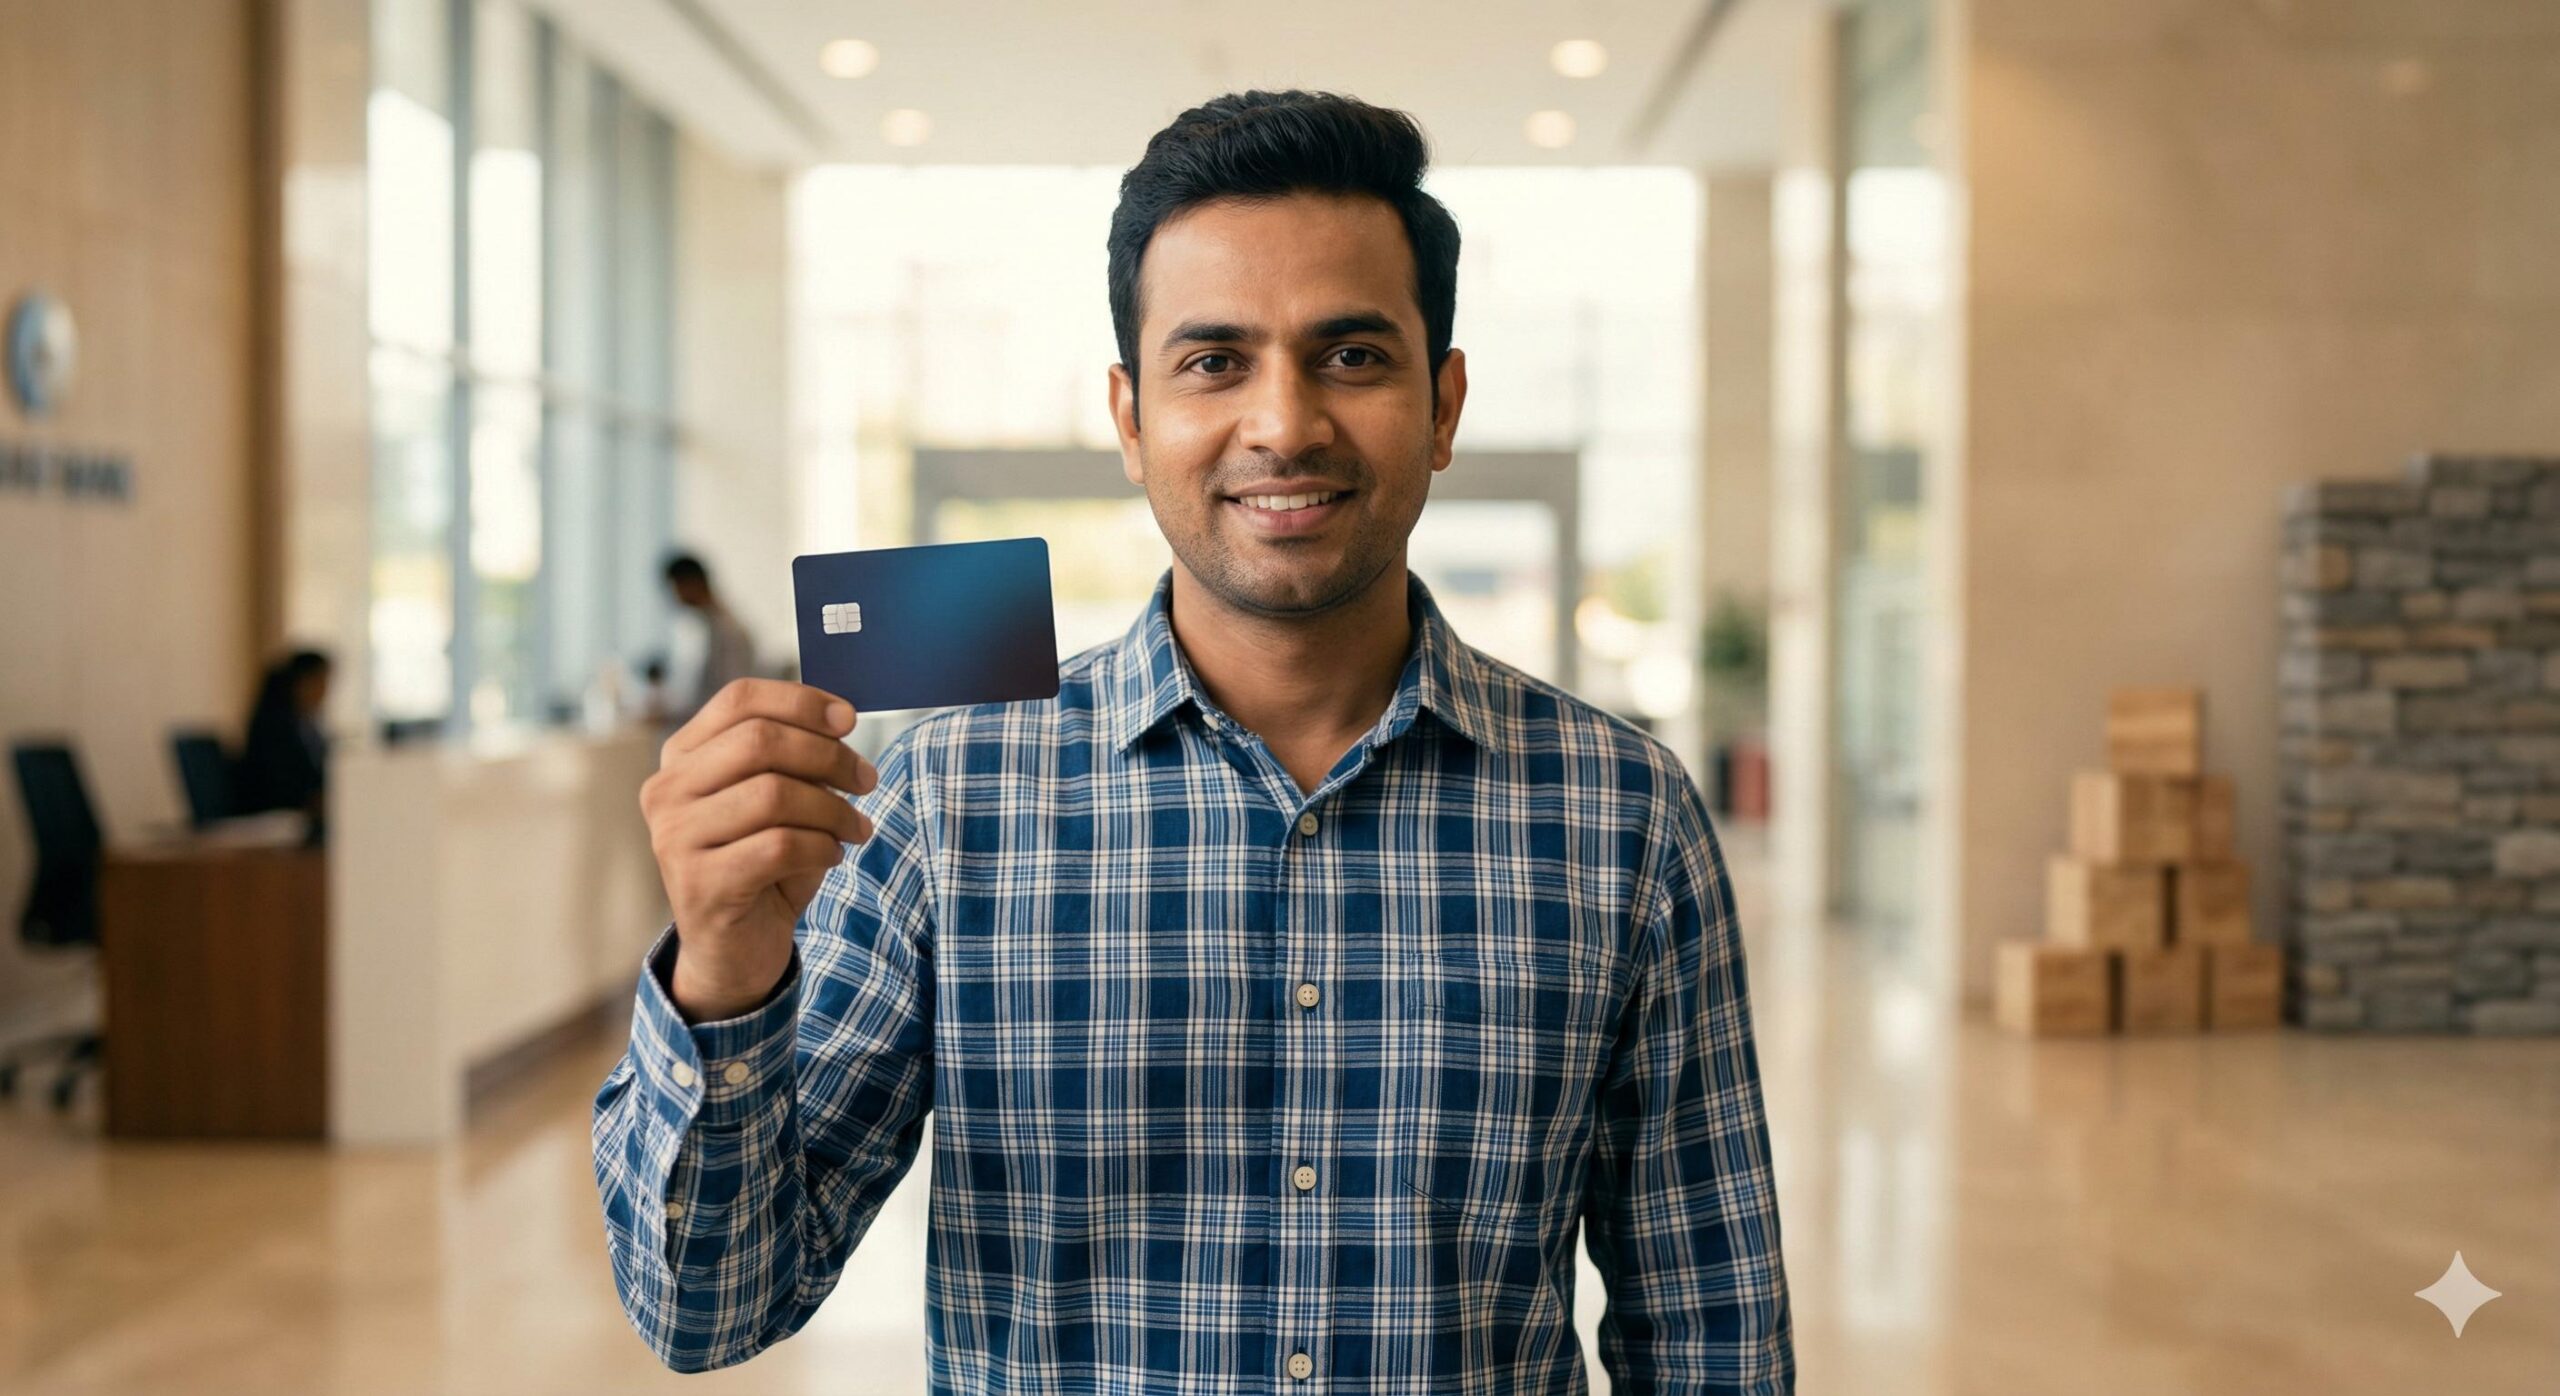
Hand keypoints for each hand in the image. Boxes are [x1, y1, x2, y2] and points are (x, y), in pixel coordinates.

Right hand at [641, 678, 878, 1020]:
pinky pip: (778, 846)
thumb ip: (796, 758)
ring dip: (833, 809)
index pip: (739, 699)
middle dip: (829, 756)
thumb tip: (839, 721)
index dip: (801, 701)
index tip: (850, 719)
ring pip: (774, 794)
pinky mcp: (699, 883)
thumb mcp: (781, 801)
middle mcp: (667, 791)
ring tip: (857, 828)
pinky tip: (832, 856)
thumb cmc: (763, 864)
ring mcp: (675, 838)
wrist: (735, 950)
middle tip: (868, 780)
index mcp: (682, 757)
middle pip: (760, 741)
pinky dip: (821, 847)